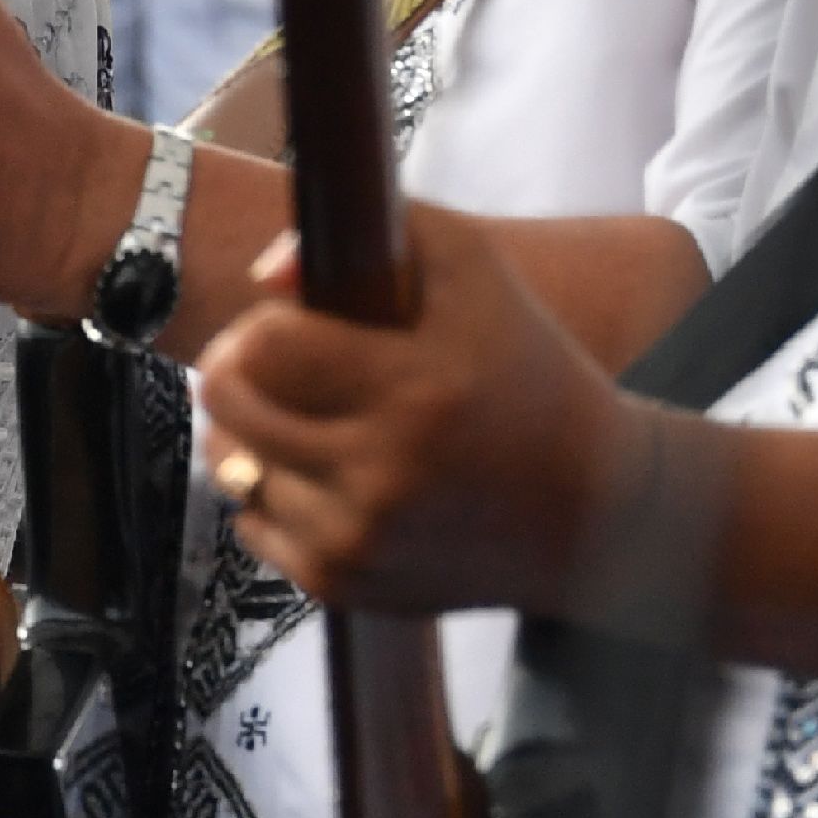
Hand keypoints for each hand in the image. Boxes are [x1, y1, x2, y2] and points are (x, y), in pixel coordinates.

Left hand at [192, 208, 652, 616]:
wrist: (590, 513)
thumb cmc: (523, 370)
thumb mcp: (478, 275)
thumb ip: (387, 232)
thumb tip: (269, 271)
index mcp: (418, 388)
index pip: (265, 345)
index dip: (260, 325)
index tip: (285, 326)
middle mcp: (384, 471)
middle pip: (227, 405)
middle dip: (228, 373)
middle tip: (260, 366)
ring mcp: (359, 537)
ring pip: (230, 468)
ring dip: (247, 437)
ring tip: (294, 418)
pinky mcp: (344, 585)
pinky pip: (251, 525)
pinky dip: (270, 495)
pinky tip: (320, 476)